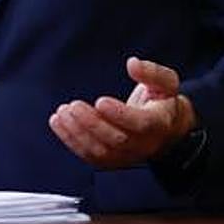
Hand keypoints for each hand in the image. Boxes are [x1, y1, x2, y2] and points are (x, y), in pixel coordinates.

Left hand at [48, 57, 196, 167]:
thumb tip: (132, 63)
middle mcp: (144, 145)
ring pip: (101, 152)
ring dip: (77, 133)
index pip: (141, 124)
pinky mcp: (112, 160)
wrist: (165, 129)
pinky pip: (89, 156)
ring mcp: (127, 156)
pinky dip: (71, 141)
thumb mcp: (165, 82)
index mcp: (159, 123)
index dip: (120, 115)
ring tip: (62, 113)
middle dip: (92, 124)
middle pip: (117, 140)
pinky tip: (58, 122)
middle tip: (73, 106)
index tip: (100, 101)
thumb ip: (151, 72)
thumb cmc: (162, 100)